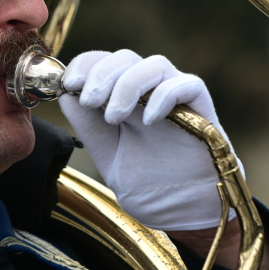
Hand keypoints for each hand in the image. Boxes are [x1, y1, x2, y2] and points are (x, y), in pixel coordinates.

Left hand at [58, 50, 243, 230]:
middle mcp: (151, 91)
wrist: (185, 212)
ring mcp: (178, 97)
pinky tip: (148, 121)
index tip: (69, 85)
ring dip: (128, 85)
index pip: (104, 63)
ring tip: (114, 117)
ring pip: (154, 64)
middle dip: (101, 74)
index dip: (85, 66)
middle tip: (89, 100)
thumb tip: (65, 95)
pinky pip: (186, 85)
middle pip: (125, 57)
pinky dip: (163, 96)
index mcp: (126, 98)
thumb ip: (89, 127)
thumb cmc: (150, 184)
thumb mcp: (108, 154)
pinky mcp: (202, 108)